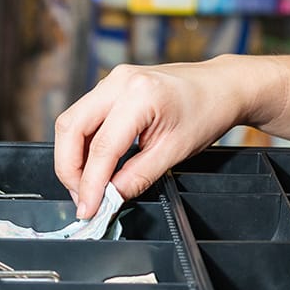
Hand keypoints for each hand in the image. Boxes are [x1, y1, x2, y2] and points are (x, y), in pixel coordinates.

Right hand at [54, 58, 256, 217]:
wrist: (221, 87)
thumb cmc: (206, 113)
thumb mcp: (175, 152)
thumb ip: (137, 177)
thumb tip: (109, 198)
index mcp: (140, 95)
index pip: (102, 147)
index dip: (90, 183)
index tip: (88, 209)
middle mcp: (119, 81)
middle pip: (70, 127)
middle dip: (69, 169)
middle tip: (82, 198)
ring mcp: (112, 80)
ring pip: (71, 121)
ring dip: (72, 157)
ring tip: (87, 185)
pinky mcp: (110, 86)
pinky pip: (83, 116)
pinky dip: (82, 144)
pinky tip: (93, 165)